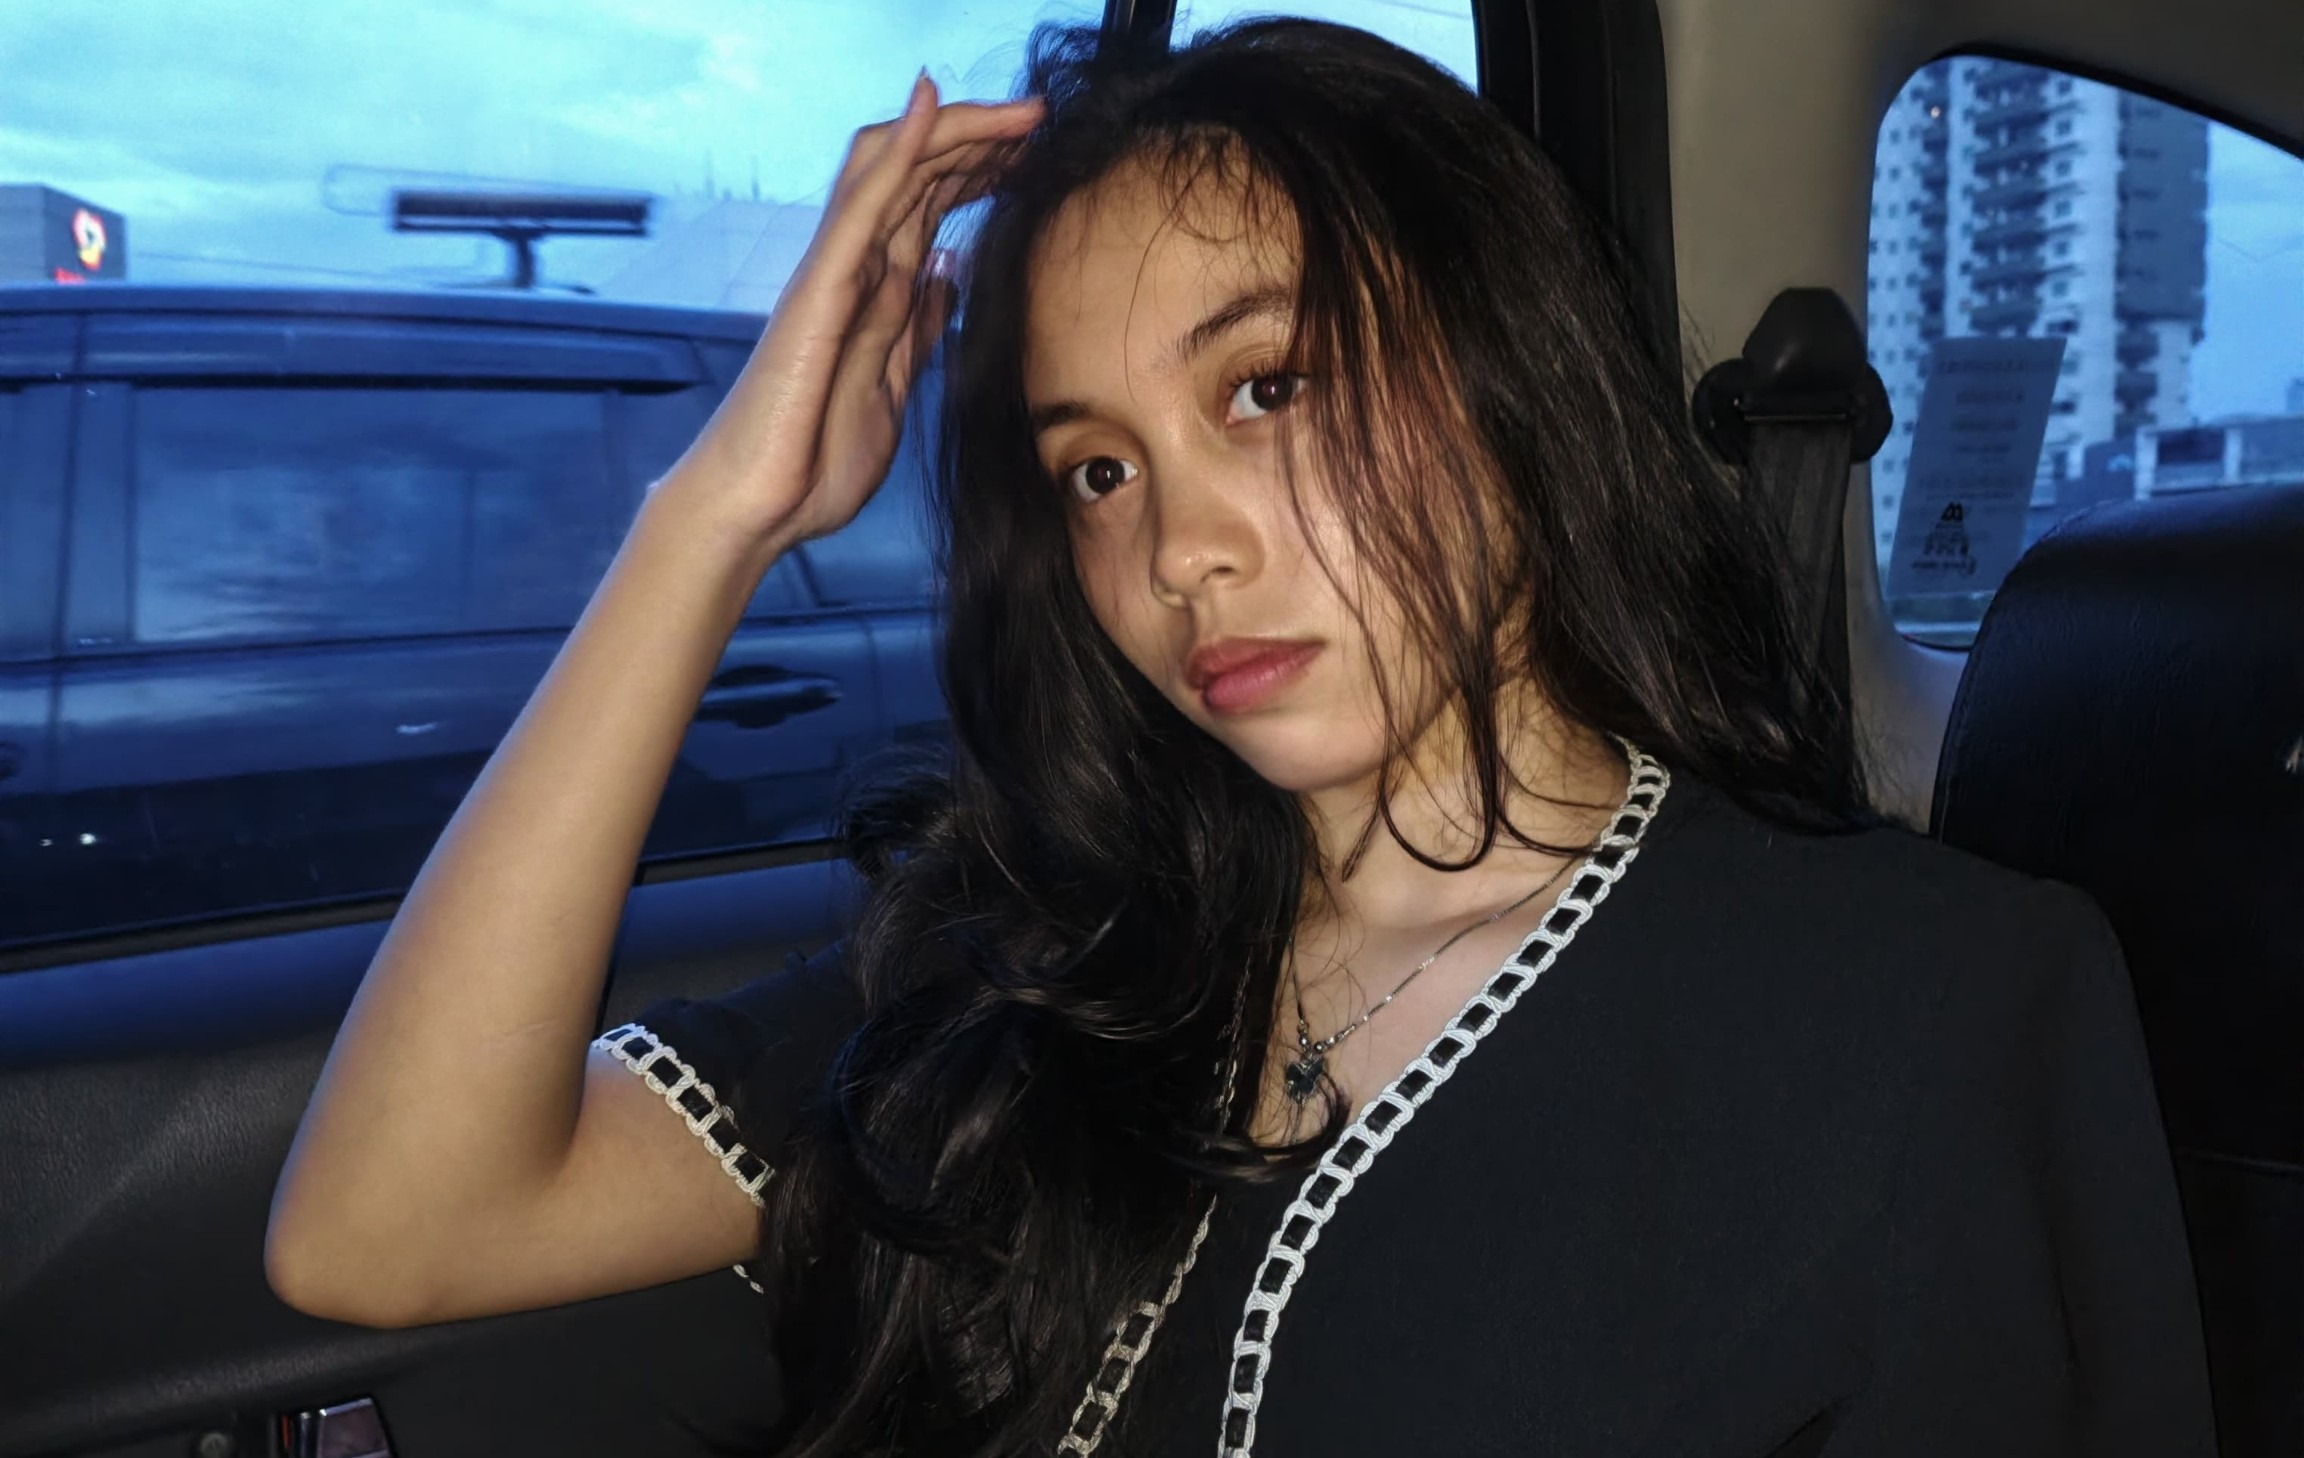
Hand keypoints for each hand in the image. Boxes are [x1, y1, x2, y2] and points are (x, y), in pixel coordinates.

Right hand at [664, 74, 1042, 553]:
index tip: (1037, 156)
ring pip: (895, 169)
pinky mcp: (821, 288)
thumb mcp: (895, 391)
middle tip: (1042, 114)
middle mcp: (857, 270)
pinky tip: (934, 106)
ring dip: (959, 129)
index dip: (983, 172)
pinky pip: (862, 203)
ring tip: (1020, 109)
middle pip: (921, 175)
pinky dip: (900, 151)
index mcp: (879, 294)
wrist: (761, 508)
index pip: (933, 207)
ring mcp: (836, 272)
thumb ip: (918, 332)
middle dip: (983, 139)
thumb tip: (947, 278)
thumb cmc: (814, 460)